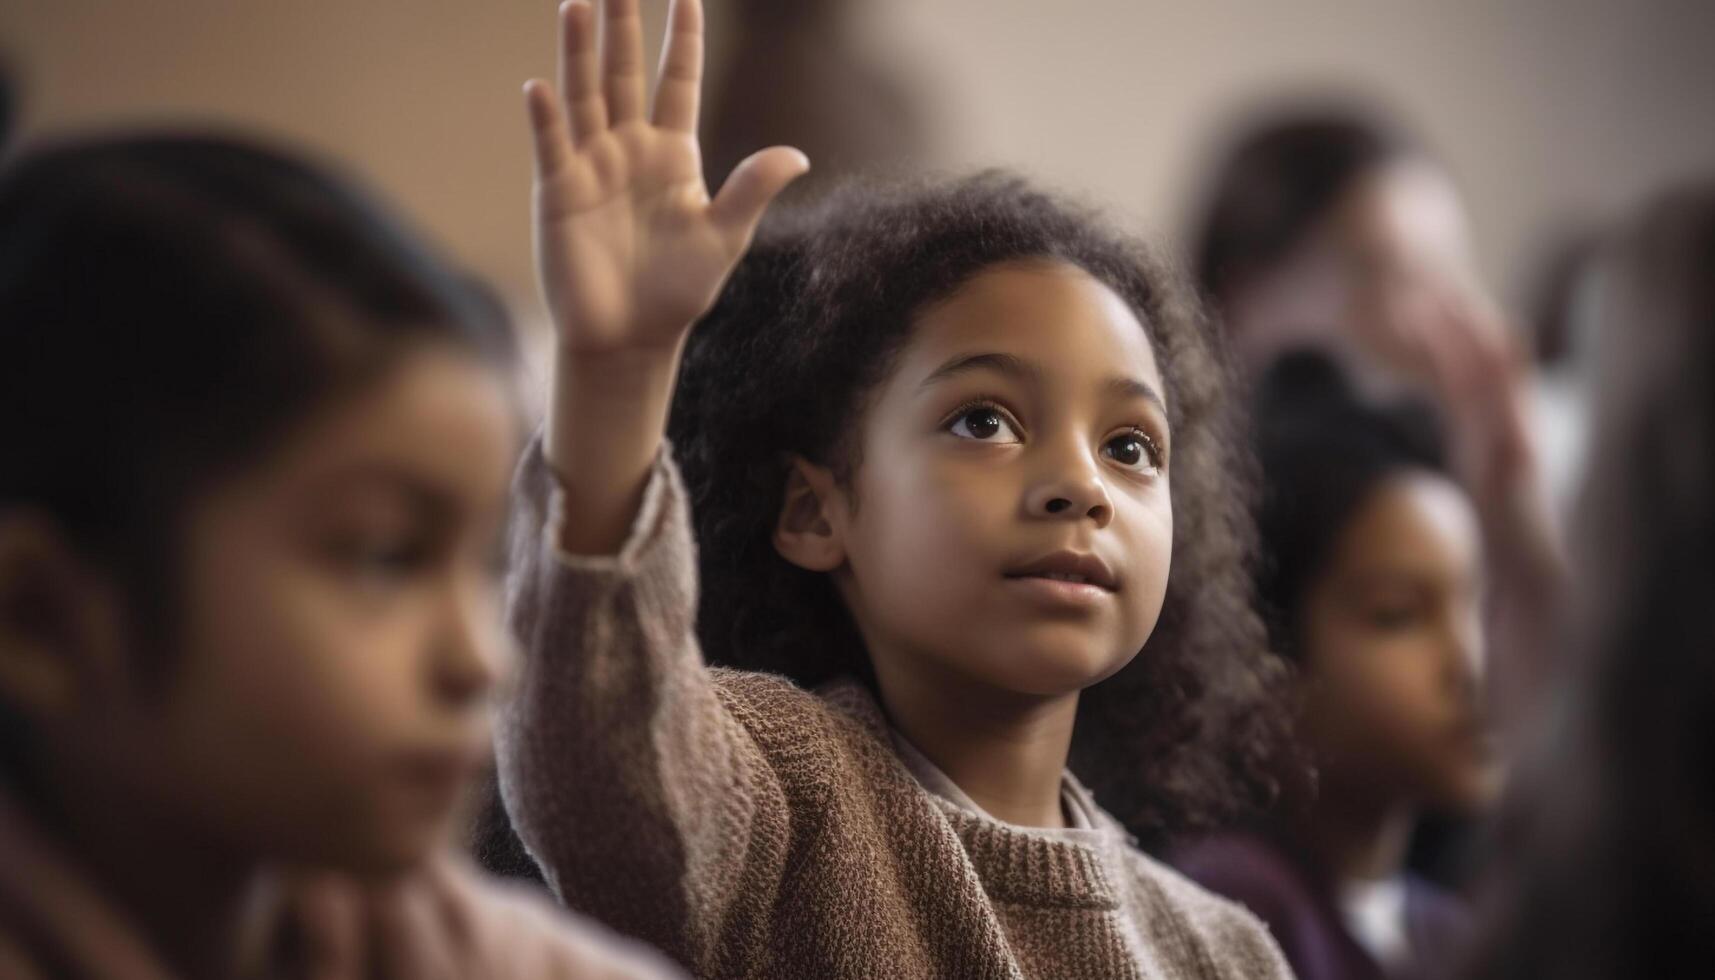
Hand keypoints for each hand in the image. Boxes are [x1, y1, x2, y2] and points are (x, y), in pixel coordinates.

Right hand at [525, 0, 808, 356]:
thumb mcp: (724, 236)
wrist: (630, 338)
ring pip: (584, 95)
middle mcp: (629, 148)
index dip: (682, 38)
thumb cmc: (678, 291)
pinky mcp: (558, 192)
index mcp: (673, 153)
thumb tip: (799, 154)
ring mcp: (591, 165)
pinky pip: (552, 146)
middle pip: (625, 72)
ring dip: (579, 53)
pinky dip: (546, 118)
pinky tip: (541, 88)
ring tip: (577, 5)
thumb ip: (753, 190)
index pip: (678, 80)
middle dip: (623, 25)